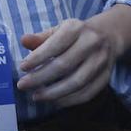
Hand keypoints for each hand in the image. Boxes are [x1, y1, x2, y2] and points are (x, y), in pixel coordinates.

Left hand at [16, 8, 130, 106]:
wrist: (108, 36)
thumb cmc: (76, 34)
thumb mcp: (59, 30)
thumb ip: (41, 38)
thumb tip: (23, 40)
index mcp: (76, 28)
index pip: (55, 45)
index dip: (38, 57)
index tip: (22, 68)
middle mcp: (91, 44)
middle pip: (64, 65)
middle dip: (40, 78)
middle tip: (23, 85)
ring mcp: (101, 61)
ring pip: (76, 82)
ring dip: (53, 93)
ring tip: (36, 96)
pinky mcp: (106, 77)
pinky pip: (87, 93)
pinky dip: (69, 100)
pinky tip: (54, 101)